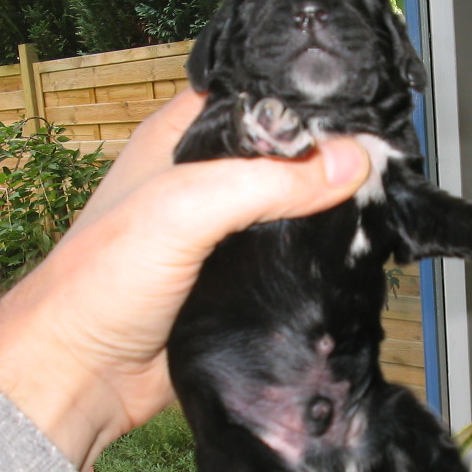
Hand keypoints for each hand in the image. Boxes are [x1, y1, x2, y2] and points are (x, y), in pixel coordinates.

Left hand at [0, 87, 369, 470]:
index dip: (303, 96)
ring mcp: (222, 232)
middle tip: (389, 158)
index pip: (253, 94)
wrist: (82, 377)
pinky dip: (318, 259)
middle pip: (282, 154)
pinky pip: (290, 261)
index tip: (363, 103)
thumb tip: (354, 161)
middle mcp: (202, 179)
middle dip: (329, 155)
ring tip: (388, 201)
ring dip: (329, 210)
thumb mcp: (183, 210)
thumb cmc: (102, 282)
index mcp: (178, 139)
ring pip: (292, 209)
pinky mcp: (238, 281)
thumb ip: (267, 182)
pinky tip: (356, 255)